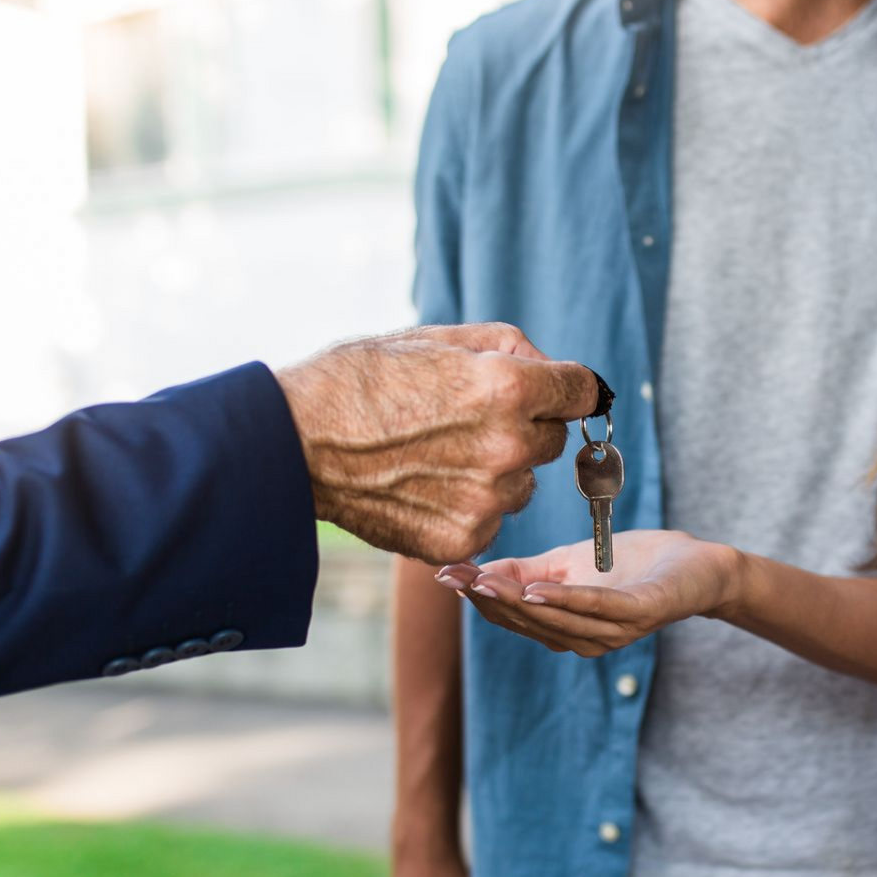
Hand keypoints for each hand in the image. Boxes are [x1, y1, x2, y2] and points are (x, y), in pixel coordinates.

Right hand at [274, 323, 598, 562]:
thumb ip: (508, 347)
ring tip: (436, 456)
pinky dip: (468, 507)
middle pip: (553, 441)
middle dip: (526, 428)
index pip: (583, 391)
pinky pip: (490, 519)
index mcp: (507, 389)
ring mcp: (486, 500)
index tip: (561, 393)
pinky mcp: (463, 539)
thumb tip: (554, 367)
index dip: (569, 389)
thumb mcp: (435, 338)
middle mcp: (506, 448)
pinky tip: (424, 488)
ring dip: (497, 472)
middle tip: (469, 421)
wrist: (294, 443)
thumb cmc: (359, 380)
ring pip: (522, 485)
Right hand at [433, 529, 740, 656]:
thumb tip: (478, 571)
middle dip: (488, 600)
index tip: (443, 574)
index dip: (477, 597)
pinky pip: (597, 610)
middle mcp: (586, 640)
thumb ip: (527, 571)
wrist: (697, 565)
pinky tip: (538, 589)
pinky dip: (566, 600)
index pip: (512, 616)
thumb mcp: (569, 562)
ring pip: (556, 620)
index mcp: (566, 629)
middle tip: (454, 577)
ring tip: (484, 583)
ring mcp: (614, 632)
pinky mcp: (641, 613)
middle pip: (528, 622)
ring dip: (518, 603)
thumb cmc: (635, 565)